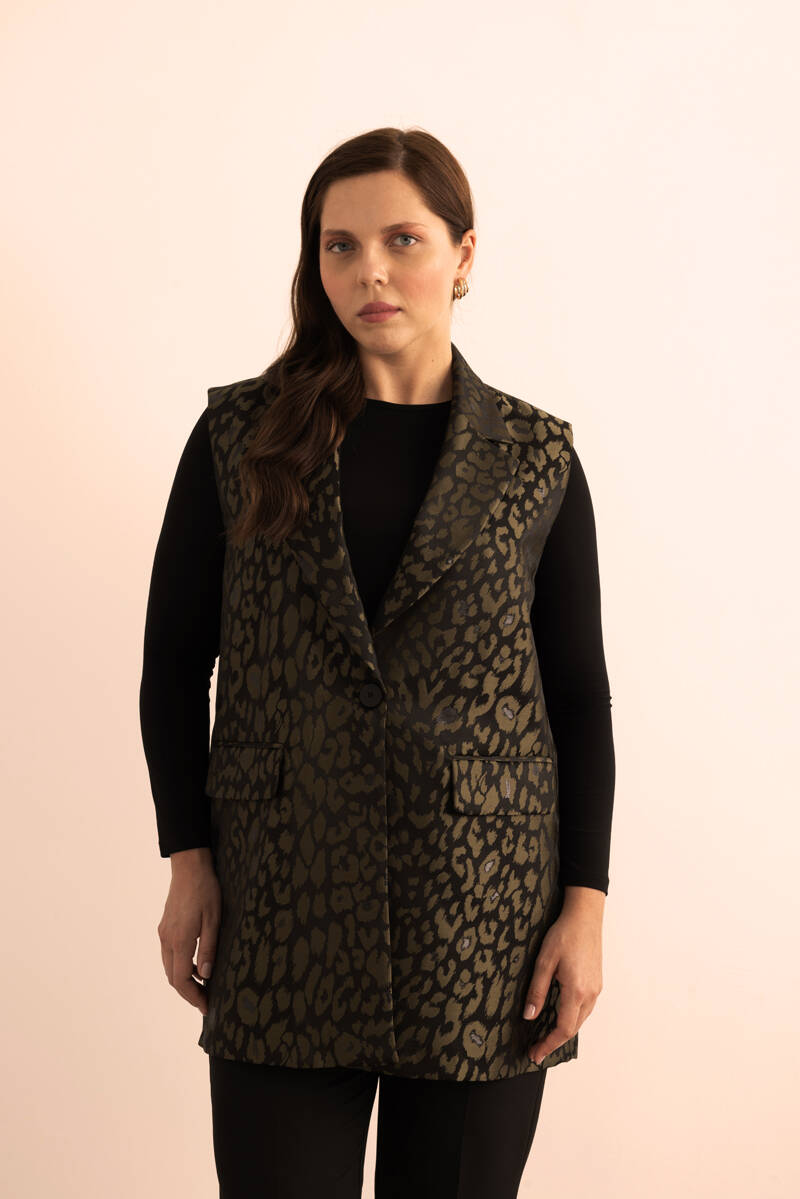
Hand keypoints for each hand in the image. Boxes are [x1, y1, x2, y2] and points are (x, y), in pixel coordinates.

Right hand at [158, 848, 220, 1015]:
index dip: (193, 997)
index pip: (181, 980)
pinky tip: (197, 964)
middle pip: (173, 977)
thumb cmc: (206, 890)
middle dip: (188, 993)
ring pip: (169, 967)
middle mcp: (167, 939)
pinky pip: (169, 954)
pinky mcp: (165, 927)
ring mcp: (164, 933)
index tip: (206, 1007)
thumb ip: (208, 948)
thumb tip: (207, 976)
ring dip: (183, 980)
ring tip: (203, 986)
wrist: (189, 866)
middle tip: (205, 1001)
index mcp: (179, 940)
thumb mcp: (214, 919)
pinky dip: (180, 965)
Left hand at [523, 887, 603, 1064]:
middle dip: (554, 1041)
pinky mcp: (596, 983)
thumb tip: (529, 1015)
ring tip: (544, 1034)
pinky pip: (584, 1008)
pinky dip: (571, 1017)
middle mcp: (590, 994)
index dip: (548, 1044)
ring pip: (580, 1019)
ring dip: (563, 1029)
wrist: (585, 917)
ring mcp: (596, 989)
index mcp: (576, 991)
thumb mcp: (544, 961)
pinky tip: (559, 1014)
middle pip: (573, 1028)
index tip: (535, 1054)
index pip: (563, 1029)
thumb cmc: (565, 934)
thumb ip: (537, 990)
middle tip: (536, 1048)